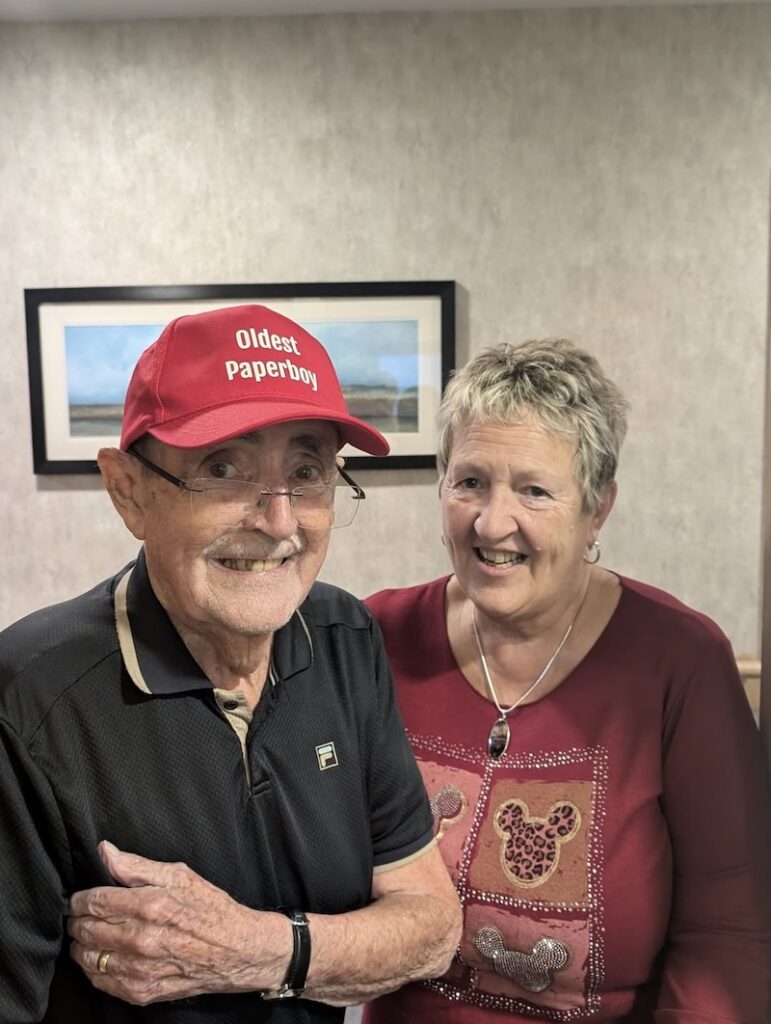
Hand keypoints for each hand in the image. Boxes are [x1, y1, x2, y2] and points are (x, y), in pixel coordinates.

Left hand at [68, 841, 288, 1004]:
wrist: (239, 950)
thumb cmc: (212, 909)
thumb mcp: (180, 875)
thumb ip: (138, 865)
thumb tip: (106, 851)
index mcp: (151, 905)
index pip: (95, 902)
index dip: (79, 899)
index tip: (78, 898)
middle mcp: (143, 939)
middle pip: (87, 930)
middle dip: (78, 920)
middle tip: (81, 915)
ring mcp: (141, 970)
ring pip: (89, 958)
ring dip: (83, 945)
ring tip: (90, 935)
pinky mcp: (142, 992)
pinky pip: (101, 982)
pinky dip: (95, 968)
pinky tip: (104, 956)